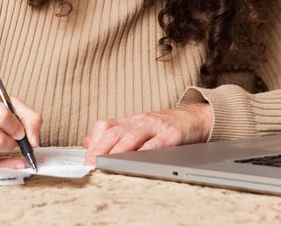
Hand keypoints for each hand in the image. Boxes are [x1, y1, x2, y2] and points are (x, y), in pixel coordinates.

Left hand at [82, 103, 212, 164]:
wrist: (195, 118)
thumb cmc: (164, 127)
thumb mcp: (137, 128)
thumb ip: (113, 135)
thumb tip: (86, 142)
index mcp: (129, 121)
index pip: (104, 126)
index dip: (93, 142)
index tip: (85, 159)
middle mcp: (139, 121)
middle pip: (115, 131)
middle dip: (100, 148)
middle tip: (91, 164)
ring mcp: (156, 126)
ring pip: (132, 135)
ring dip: (117, 151)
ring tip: (107, 163)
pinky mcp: (173, 133)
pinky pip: (158, 142)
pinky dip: (146, 152)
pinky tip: (138, 161)